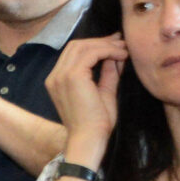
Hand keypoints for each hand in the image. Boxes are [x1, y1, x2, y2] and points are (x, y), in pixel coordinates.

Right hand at [45, 35, 125, 162]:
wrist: (89, 139)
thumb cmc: (96, 123)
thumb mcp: (104, 93)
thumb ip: (107, 74)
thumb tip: (115, 57)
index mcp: (58, 81)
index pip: (74, 53)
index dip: (95, 45)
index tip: (116, 44)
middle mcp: (55, 76)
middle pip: (76, 45)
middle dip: (100, 41)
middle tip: (121, 43)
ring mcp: (61, 75)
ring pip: (82, 46)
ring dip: (105, 45)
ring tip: (124, 49)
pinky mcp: (72, 76)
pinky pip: (90, 54)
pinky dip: (107, 50)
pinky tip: (121, 55)